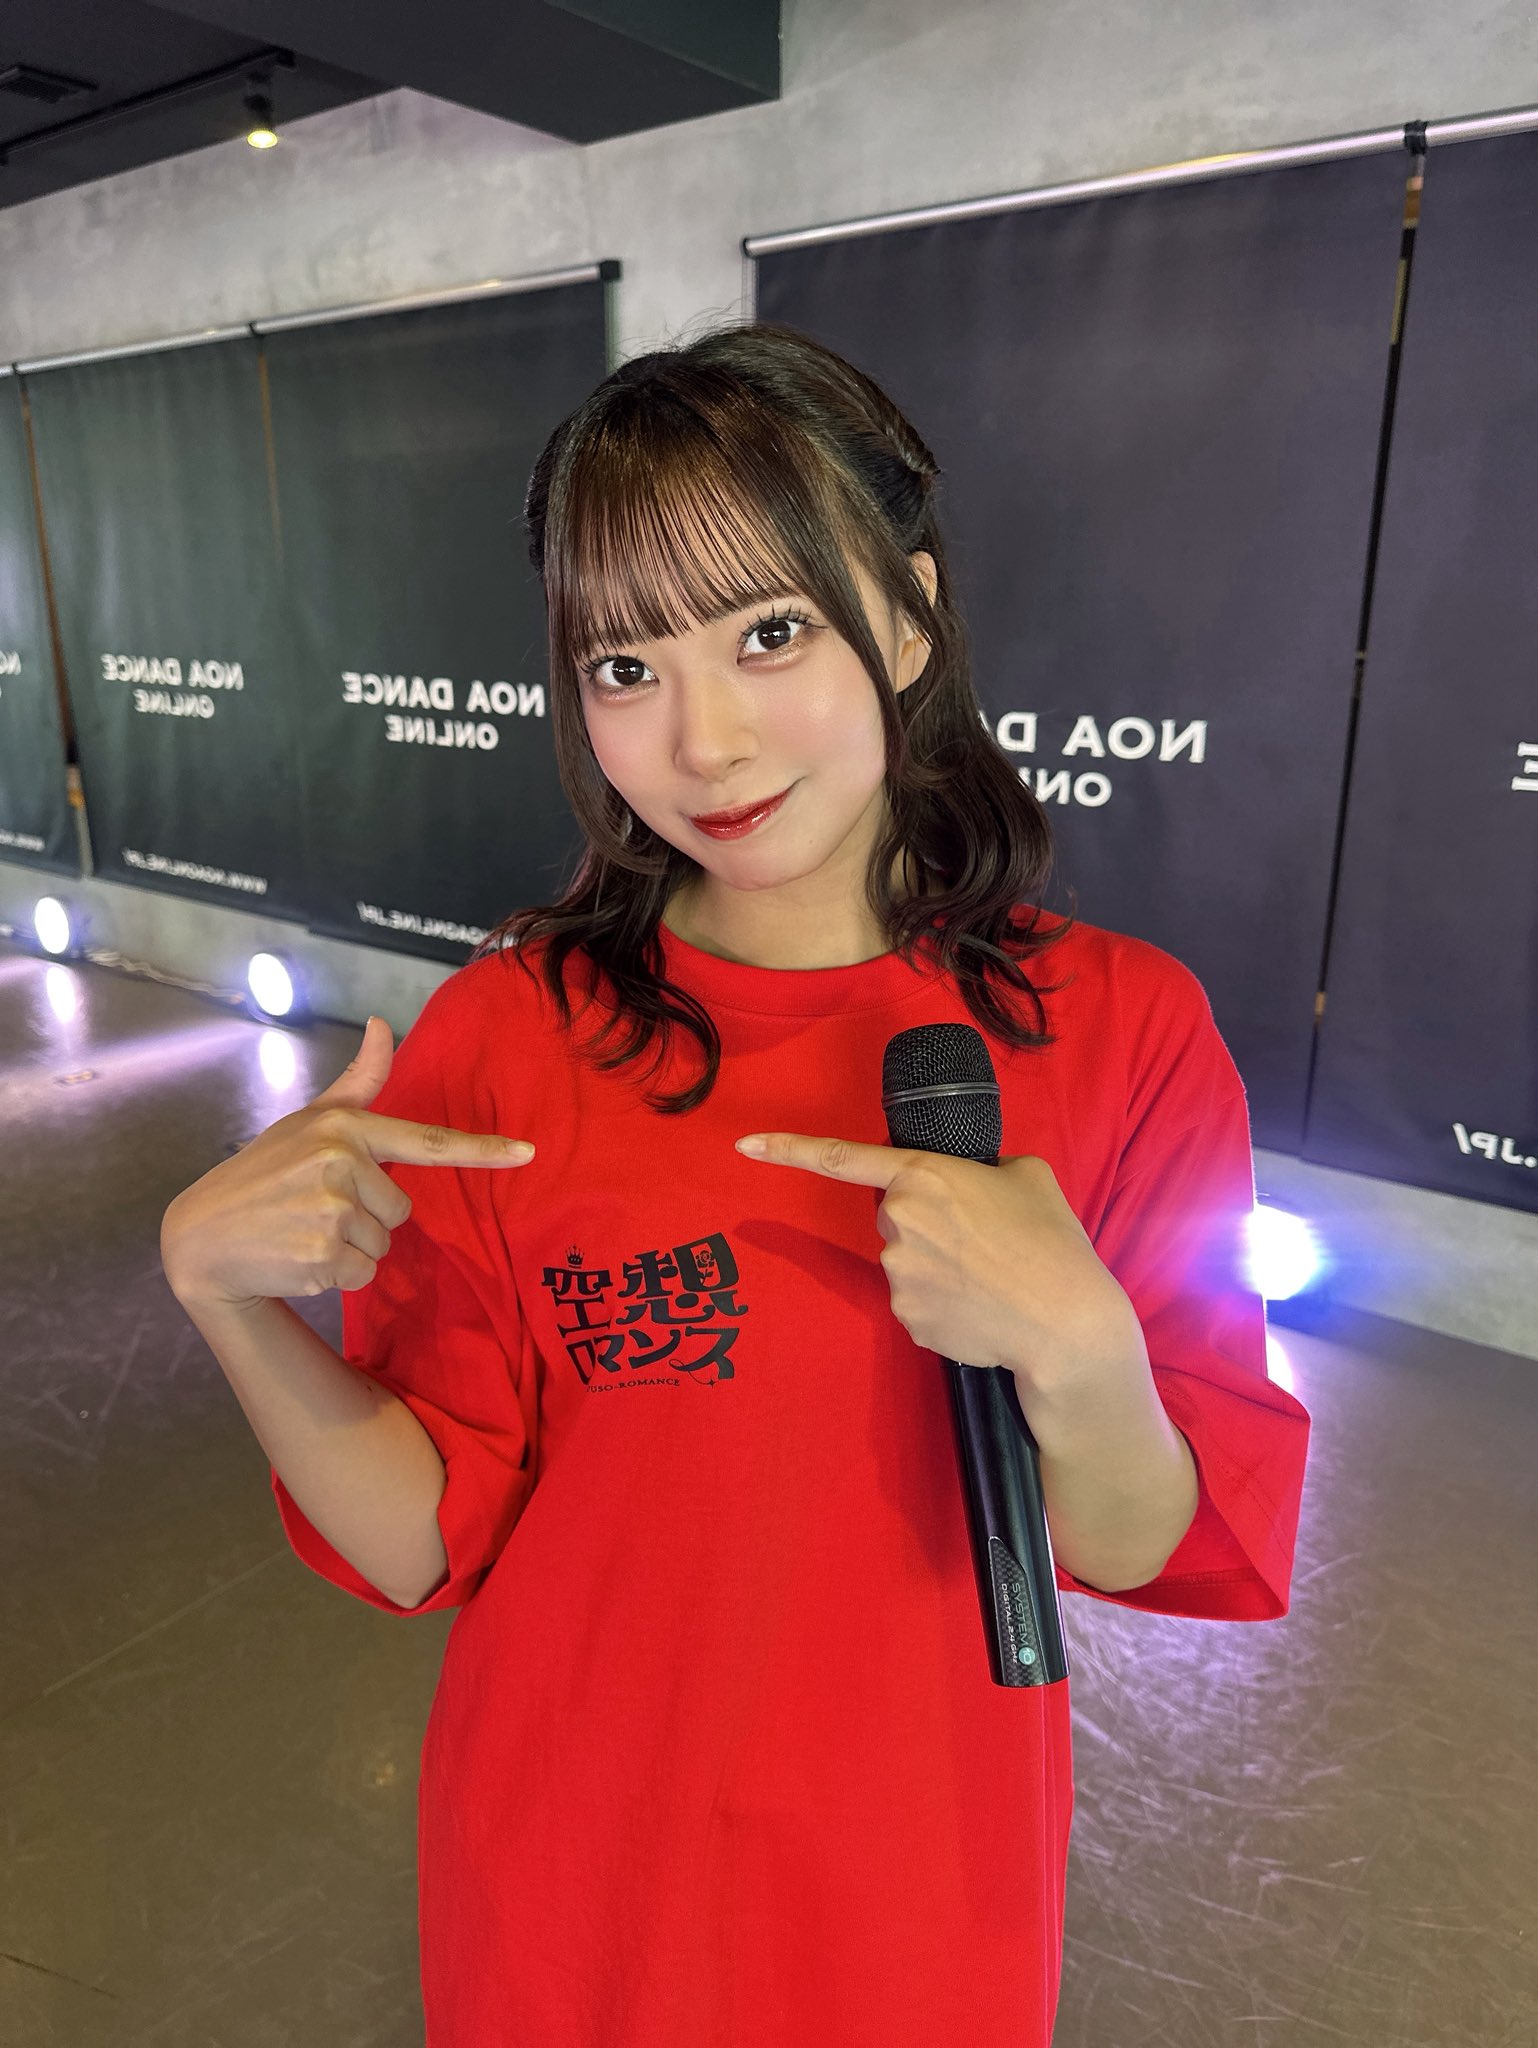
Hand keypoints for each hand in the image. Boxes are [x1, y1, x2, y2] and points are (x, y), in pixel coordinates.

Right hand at [160, 1015, 533, 1312]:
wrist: (202, 1236)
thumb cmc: (264, 1172)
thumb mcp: (310, 1121)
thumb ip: (359, 1082)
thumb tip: (383, 1023)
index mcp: (344, 1128)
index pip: (428, 1141)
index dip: (483, 1149)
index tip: (528, 1153)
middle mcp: (341, 1164)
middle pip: (402, 1209)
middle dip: (367, 1216)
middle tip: (314, 1208)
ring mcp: (332, 1211)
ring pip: (383, 1244)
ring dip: (350, 1247)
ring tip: (303, 1230)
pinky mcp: (323, 1256)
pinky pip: (363, 1274)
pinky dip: (336, 1276)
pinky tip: (298, 1257)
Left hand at [734, 1130, 1137, 1395]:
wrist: (1066, 1324)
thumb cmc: (1052, 1242)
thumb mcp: (1027, 1175)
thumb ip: (985, 1167)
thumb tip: (974, 1182)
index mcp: (922, 1175)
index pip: (840, 1157)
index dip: (786, 1149)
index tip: (745, 1145)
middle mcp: (898, 1223)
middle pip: (894, 1214)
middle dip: (926, 1221)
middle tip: (980, 1237)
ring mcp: (897, 1276)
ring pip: (906, 1261)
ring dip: (937, 1265)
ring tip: (991, 1277)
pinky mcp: (907, 1320)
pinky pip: (917, 1303)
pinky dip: (943, 1304)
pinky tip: (981, 1308)